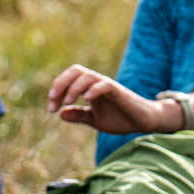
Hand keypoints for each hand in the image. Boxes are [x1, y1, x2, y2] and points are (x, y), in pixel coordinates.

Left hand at [47, 65, 179, 134]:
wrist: (143, 122)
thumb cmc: (120, 118)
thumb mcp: (94, 119)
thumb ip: (79, 115)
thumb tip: (60, 114)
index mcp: (90, 88)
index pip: (69, 79)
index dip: (57, 90)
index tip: (51, 108)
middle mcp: (97, 83)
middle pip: (76, 71)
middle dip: (61, 83)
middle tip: (52, 100)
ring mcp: (108, 86)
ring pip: (88, 76)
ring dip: (74, 87)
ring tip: (67, 101)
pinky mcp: (119, 92)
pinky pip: (105, 85)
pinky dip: (94, 89)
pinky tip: (86, 99)